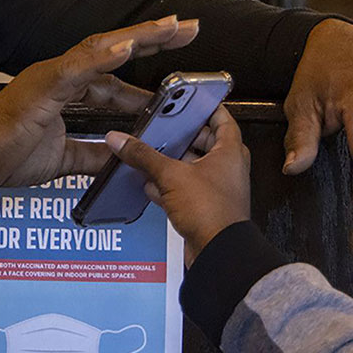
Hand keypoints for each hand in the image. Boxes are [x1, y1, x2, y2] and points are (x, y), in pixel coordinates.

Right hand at [0, 15, 199, 190]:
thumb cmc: (6, 155)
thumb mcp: (62, 159)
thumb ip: (91, 154)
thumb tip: (120, 156)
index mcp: (66, 90)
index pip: (114, 74)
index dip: (146, 68)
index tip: (180, 69)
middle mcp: (61, 76)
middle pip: (114, 50)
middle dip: (154, 38)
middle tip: (191, 27)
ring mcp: (49, 77)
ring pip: (100, 49)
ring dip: (138, 37)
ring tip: (171, 27)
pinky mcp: (39, 87)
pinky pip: (76, 68)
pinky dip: (102, 56)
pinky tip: (127, 46)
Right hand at [107, 107, 250, 266]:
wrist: (218, 252)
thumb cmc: (212, 212)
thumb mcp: (170, 175)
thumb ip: (143, 155)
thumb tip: (122, 140)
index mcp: (230, 152)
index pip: (222, 119)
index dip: (206, 107)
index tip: (190, 100)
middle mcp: (228, 169)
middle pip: (205, 143)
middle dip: (182, 137)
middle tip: (165, 128)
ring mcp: (218, 190)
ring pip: (193, 167)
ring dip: (173, 162)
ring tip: (152, 155)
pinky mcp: (206, 208)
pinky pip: (186, 190)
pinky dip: (169, 187)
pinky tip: (151, 186)